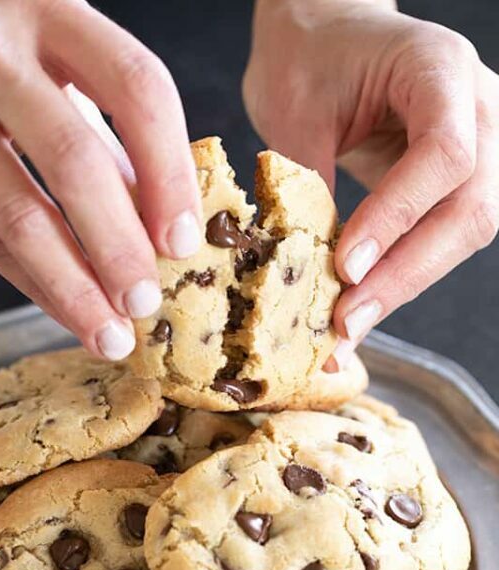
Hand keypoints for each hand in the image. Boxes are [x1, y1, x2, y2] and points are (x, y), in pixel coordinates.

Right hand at [0, 0, 201, 358]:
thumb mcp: (45, 51)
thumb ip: (101, 124)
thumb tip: (159, 213)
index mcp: (49, 11)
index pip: (135, 88)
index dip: (169, 172)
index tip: (185, 240)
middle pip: (73, 161)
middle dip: (119, 246)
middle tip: (147, 303)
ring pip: (18, 214)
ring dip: (72, 286)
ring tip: (110, 335)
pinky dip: (29, 283)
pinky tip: (64, 312)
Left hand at [243, 0, 498, 368]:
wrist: (327, 35)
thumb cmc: (309, 58)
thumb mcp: (296, 109)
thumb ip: (309, 183)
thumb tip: (305, 273)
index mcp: (441, 70)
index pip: (445, 155)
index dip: (398, 217)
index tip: (347, 265)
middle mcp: (479, 109)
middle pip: (471, 209)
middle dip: (405, 274)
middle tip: (347, 321)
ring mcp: (480, 147)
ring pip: (466, 233)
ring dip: (405, 286)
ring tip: (348, 327)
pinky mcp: (459, 182)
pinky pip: (442, 237)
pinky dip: (402, 276)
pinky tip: (362, 307)